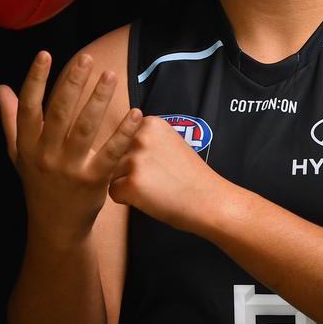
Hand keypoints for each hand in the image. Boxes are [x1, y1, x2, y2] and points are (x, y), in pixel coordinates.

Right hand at [0, 50, 141, 246]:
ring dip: (99, 99)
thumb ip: (10, 119)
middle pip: (59, 113)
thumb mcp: (19, 153)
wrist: (56, 225)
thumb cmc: (39, 183)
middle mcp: (46, 155)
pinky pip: (110, 151)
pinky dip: (123, 132)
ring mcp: (70, 168)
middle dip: (72, 83)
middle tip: (87, 58)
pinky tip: (134, 113)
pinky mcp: (94, 180)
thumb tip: (0, 88)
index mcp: (27, 146)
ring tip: (110, 76)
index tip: (45, 54)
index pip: (28, 108)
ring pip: (85, 127)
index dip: (35, 80)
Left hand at [107, 113, 226, 233]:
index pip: (124, 140)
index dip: (139, 156)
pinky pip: (114, 192)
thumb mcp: (171, 142)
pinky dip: (128, 200)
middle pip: (116, 156)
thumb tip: (119, 140)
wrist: (209, 200)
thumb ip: (147, 139)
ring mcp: (136, 159)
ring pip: (113, 174)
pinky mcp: (132, 182)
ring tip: (157, 188)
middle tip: (160, 178)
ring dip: (129, 184)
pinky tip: (151, 198)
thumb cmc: (190, 176)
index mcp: (151, 123)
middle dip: (131, 170)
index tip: (160, 162)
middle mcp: (141, 136)